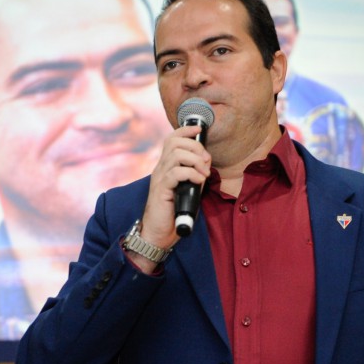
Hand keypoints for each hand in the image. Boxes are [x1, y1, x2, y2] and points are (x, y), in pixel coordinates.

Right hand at [140, 124, 210, 250]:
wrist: (158, 234)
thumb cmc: (173, 213)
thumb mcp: (189, 190)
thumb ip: (195, 175)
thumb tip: (205, 164)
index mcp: (165, 166)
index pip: (171, 139)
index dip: (185, 130)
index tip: (199, 130)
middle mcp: (160, 169)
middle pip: (174, 142)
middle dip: (195, 147)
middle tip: (206, 161)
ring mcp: (159, 178)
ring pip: (176, 155)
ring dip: (195, 160)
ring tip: (203, 173)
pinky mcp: (161, 189)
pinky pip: (177, 173)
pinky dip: (192, 174)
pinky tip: (198, 181)